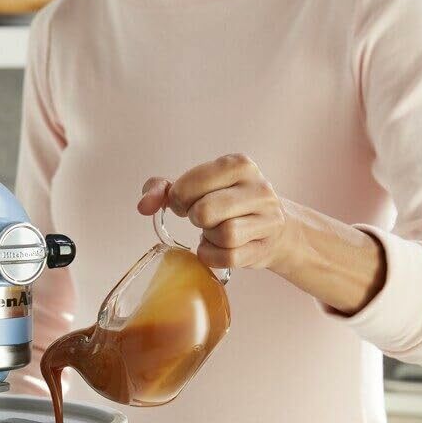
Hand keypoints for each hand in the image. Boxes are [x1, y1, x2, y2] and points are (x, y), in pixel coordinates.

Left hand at [137, 154, 297, 273]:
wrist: (277, 229)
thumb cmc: (230, 204)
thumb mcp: (201, 186)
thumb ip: (165, 189)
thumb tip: (144, 205)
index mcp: (239, 164)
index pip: (191, 184)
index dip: (178, 198)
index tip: (184, 203)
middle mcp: (259, 188)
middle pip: (205, 212)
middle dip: (195, 218)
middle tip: (199, 218)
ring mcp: (268, 218)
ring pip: (223, 235)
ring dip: (209, 238)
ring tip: (214, 232)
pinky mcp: (266, 247)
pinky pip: (229, 258)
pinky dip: (213, 257)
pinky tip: (216, 249)